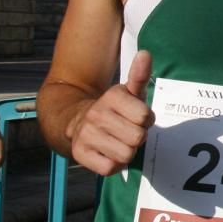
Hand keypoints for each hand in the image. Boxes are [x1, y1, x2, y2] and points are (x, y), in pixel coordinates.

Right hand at [66, 51, 155, 175]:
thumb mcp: (129, 92)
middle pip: (138, 138)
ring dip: (127, 152)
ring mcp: (85, 135)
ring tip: (118, 142)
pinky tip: (108, 153)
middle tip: (127, 131)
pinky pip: (110, 168)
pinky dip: (114, 165)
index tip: (136, 117)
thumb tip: (146, 53)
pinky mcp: (79, 154)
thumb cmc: (114, 109)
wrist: (76, 123)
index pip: (145, 117)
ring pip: (126, 155)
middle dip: (137, 137)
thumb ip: (140, 75)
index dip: (146, 120)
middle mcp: (96, 114)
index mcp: (111, 97)